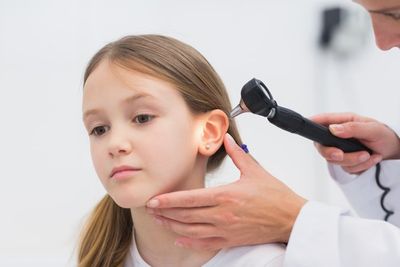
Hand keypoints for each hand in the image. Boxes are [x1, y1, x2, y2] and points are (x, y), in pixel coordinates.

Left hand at [145, 133, 306, 250]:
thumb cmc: (276, 196)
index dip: (169, 200)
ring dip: (173, 226)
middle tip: (151, 209)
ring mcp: (226, 229)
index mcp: (226, 195)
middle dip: (165, 212)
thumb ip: (238, 154)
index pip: (190, 198)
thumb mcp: (255, 171)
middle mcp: (223, 214)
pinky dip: (189, 242)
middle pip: (186, 215)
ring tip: (160, 221)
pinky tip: (179, 239)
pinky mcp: (231, 240)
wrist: (291, 219)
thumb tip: (228, 139)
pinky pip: (205, 244)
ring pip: (192, 230)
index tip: (155, 200)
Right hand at [311, 112, 399, 173]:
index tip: (308, 128)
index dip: (311, 124)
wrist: (393, 149)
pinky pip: (347, 168)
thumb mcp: (372, 128)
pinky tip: (371, 158)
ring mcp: (340, 149)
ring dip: (354, 160)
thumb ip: (352, 128)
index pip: (321, 121)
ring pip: (335, 160)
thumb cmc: (383, 134)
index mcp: (341, 122)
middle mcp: (337, 136)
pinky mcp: (346, 162)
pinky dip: (361, 166)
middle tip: (341, 155)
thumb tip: (333, 129)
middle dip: (332, 153)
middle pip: (322, 147)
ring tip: (369, 154)